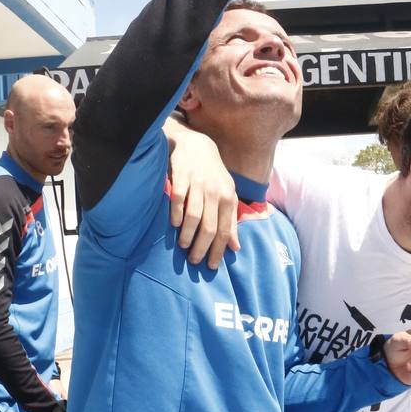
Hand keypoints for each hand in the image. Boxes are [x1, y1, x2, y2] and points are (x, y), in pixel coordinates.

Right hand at [166, 118, 238, 268]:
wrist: (196, 145)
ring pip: (194, 216)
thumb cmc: (213, 176)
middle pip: (210, 227)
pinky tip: (175, 225)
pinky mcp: (181, 176)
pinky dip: (176, 214)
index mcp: (228, 198)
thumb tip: (236, 247)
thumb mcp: (227, 196)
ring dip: (188, 234)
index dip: (218, 250)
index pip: (225, 231)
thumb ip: (231, 221)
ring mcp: (198, 184)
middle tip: (194, 260)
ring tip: (184, 246)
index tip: (211, 266)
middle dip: (202, 247)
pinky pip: (178, 199)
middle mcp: (215, 192)